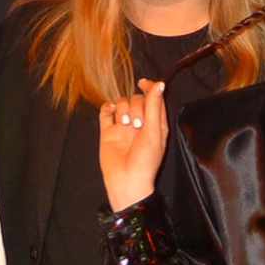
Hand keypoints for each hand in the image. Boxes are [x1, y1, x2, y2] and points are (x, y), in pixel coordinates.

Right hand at [99, 79, 167, 210]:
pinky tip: (111, 112)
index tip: (143, 83)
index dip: (149, 88)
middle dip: (136, 107)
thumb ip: (154, 107)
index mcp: (155, 123)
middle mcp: (139, 123)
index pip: (153, 98)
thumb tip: (159, 84)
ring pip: (121, 104)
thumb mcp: (154, 132)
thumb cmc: (146, 160)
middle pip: (136, 100)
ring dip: (123, 110)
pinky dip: (107, 108)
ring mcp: (123, 127)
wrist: (126, 181)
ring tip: (125, 126)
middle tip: (137, 125)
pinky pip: (105, 113)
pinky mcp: (108, 131)